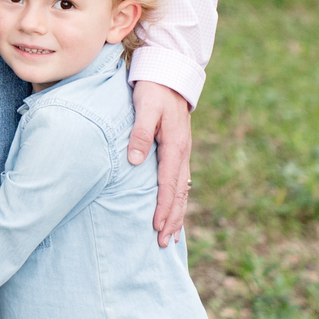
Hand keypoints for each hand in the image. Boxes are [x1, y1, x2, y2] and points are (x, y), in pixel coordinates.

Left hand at [128, 80, 194, 245]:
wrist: (169, 74)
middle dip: (173, 220)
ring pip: (182, 190)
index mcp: (175, 146)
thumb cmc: (154, 90)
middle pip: (179, 194)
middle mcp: (182, 153)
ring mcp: (182, 153)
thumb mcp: (145, 108)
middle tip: (164, 243)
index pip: (169, 184)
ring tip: (171, 236)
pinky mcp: (178, 151)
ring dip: (177, 214)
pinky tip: (174, 211)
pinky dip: (178, 200)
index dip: (164, 208)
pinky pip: (180, 182)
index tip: (157, 228)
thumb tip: (135, 161)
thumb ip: (140, 134)